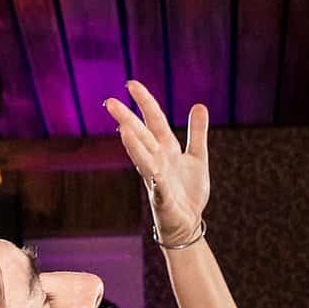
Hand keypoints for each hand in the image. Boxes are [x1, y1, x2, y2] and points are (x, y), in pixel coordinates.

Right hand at [104, 80, 209, 244]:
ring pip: (144, 159)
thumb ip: (197, 132)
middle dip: (127, 119)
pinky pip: (159, 188)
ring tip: (124, 130)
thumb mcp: (197, 157)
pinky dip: (157, 180)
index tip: (131, 84)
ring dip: (134, 145)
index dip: (144, 102)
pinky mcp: (162, 200)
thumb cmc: (187, 191)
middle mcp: (157, 161)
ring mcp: (157, 180)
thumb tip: (198, 105)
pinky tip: (155, 172)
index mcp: (166, 149)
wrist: (187, 222)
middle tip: (109, 102)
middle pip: (141, 136)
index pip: (153, 121)